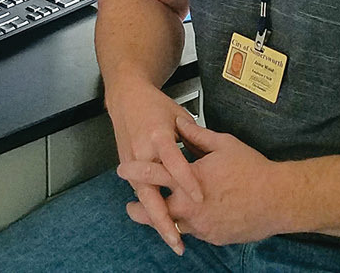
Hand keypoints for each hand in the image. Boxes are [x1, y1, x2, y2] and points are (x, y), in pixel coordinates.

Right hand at [106, 81, 203, 254]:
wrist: (126, 97)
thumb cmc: (155, 105)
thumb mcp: (179, 116)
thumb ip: (195, 137)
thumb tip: (213, 155)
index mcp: (158, 136)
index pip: (173, 163)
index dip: (186, 181)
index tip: (199, 198)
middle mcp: (142, 152)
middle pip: (151, 191)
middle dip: (163, 218)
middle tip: (178, 238)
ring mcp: (132, 162)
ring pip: (144, 198)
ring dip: (157, 221)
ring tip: (174, 241)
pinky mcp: (128, 167)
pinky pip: (141, 193)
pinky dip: (152, 210)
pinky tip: (165, 226)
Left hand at [118, 114, 283, 246]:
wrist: (279, 200)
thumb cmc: (253, 169)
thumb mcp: (224, 144)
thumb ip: (197, 135)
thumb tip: (181, 123)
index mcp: (190, 179)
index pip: (154, 173)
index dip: (136, 170)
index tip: (122, 169)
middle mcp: (191, 206)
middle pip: (154, 211)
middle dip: (139, 209)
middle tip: (130, 205)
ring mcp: (202, 225)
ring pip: (172, 226)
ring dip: (163, 221)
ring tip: (159, 215)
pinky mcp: (214, 237)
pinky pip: (194, 233)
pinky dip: (188, 227)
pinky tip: (190, 220)